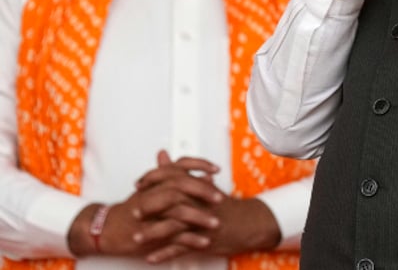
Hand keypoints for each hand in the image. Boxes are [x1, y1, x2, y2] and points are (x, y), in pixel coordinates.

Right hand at [67, 150, 221, 258]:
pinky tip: (204, 242)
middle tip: (220, 198)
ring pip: (179, 212)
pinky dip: (190, 240)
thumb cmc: (132, 208)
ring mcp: (152, 215)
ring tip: (216, 223)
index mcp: (156, 181)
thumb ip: (174, 177)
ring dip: (200, 218)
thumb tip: (199, 170)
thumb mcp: (151, 188)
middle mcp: (154, 194)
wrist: (105, 229)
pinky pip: (173, 236)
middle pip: (182, 186)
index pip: (180, 165)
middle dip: (203, 192)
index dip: (200, 165)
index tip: (216, 169)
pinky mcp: (150, 234)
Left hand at [135, 151, 281, 262]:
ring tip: (136, 237)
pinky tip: (151, 257)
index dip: (154, 178)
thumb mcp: (203, 185)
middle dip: (150, 205)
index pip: (174, 176)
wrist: (249, 223)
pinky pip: (182, 247)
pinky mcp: (206, 239)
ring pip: (174, 225)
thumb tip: (163, 155)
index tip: (139, 184)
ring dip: (153, 232)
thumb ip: (180, 170)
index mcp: (199, 187)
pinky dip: (165, 253)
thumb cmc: (224, 205)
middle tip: (133, 211)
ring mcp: (203, 221)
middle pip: (171, 200)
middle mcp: (200, 202)